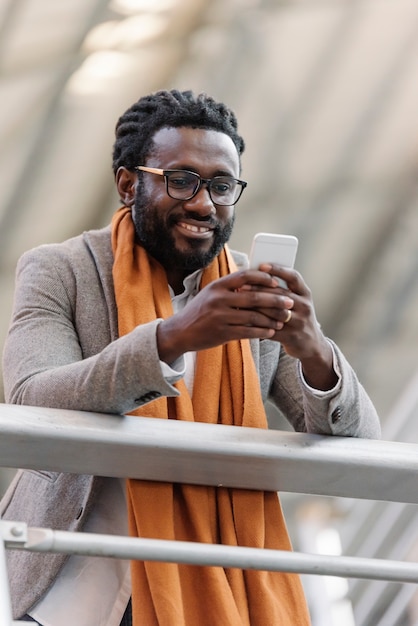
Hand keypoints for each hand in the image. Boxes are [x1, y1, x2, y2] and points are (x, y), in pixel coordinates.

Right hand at [156, 269, 294, 363]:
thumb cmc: (199, 312)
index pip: (245, 276)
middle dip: (275, 300)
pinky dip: (261, 332)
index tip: (277, 282)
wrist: (179, 332)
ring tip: (283, 320)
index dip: (263, 278)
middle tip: (290, 302)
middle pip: (254, 297)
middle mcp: (218, 299)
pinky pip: (247, 332)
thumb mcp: (210, 294)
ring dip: (271, 319)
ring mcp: (219, 317)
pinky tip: (271, 332)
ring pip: (253, 317)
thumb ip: (230, 288)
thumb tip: (255, 280)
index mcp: (217, 286)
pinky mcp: (221, 333)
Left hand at [248, 263, 337, 390]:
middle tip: (241, 286)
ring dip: (255, 307)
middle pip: (280, 293)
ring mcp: (300, 322)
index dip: (278, 270)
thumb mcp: (297, 302)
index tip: (261, 265)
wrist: (312, 345)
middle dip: (259, 289)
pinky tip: (244, 322)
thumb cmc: (297, 318)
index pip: (293, 276)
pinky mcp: (292, 337)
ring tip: (239, 304)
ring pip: (274, 311)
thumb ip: (282, 291)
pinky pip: (271, 329)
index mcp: (305, 293)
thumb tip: (256, 277)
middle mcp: (305, 306)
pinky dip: (257, 325)